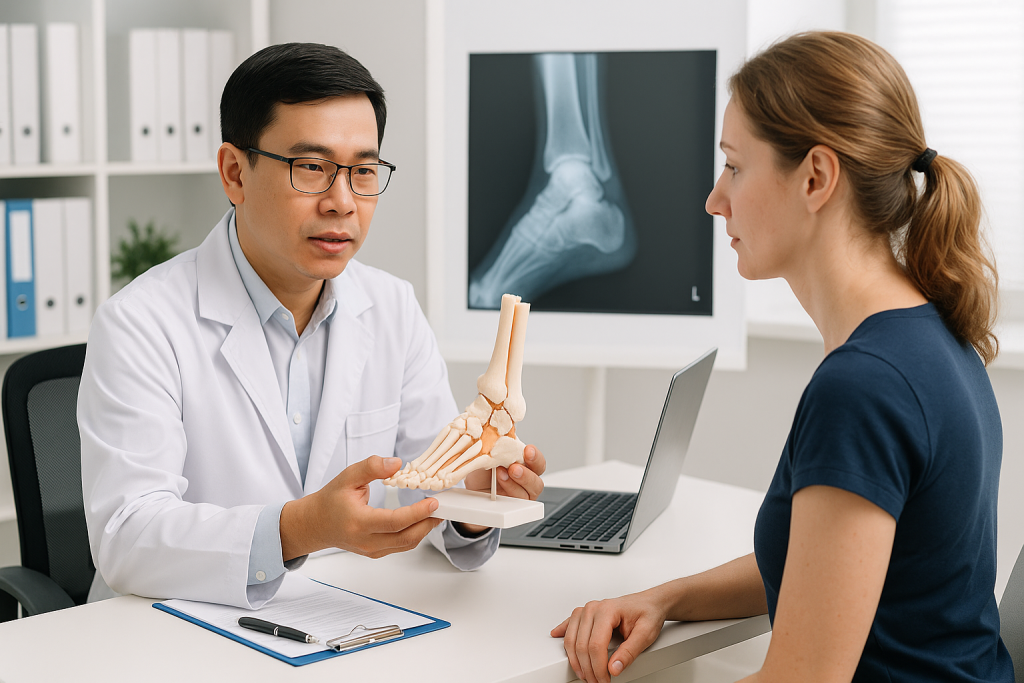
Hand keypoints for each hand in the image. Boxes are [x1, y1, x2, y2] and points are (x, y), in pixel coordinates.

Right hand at [281, 456, 442, 559]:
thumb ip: (372, 467)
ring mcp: (371, 550)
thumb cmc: (331, 500)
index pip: (394, 522)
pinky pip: (400, 546)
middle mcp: (366, 541)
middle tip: (443, 507)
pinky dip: (415, 534)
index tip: (434, 502)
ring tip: (437, 512)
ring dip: (424, 530)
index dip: (417, 513)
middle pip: (405, 538)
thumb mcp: (347, 477)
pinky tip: (423, 520)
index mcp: (358, 522)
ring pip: (406, 544)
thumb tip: (397, 463)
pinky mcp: (375, 552)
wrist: (315, 524)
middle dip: (428, 524)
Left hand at [455, 445, 546, 534]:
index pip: (537, 462)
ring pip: (527, 495)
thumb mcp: (488, 453)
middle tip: (514, 467)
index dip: (535, 457)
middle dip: (527, 474)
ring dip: (514, 485)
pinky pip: (515, 507)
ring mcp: (519, 496)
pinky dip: (507, 497)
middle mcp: (525, 481)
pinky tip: (497, 491)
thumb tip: (502, 431)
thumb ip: (499, 445)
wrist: (469, 489)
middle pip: (537, 482)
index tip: (528, 450)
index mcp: (524, 465)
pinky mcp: (510, 508)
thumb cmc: (481, 469)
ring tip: (500, 475)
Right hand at [551, 590, 667, 682]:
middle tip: (597, 681)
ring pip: (572, 639)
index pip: (595, 645)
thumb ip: (630, 652)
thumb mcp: (646, 634)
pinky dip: (563, 633)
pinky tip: (557, 635)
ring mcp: (587, 610)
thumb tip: (614, 668)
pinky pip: (570, 625)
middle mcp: (593, 608)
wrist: (650, 603)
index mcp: (608, 611)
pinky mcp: (585, 614)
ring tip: (585, 673)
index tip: (605, 680)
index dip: (598, 667)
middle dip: (588, 668)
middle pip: (581, 645)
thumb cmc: (647, 613)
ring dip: (575, 660)